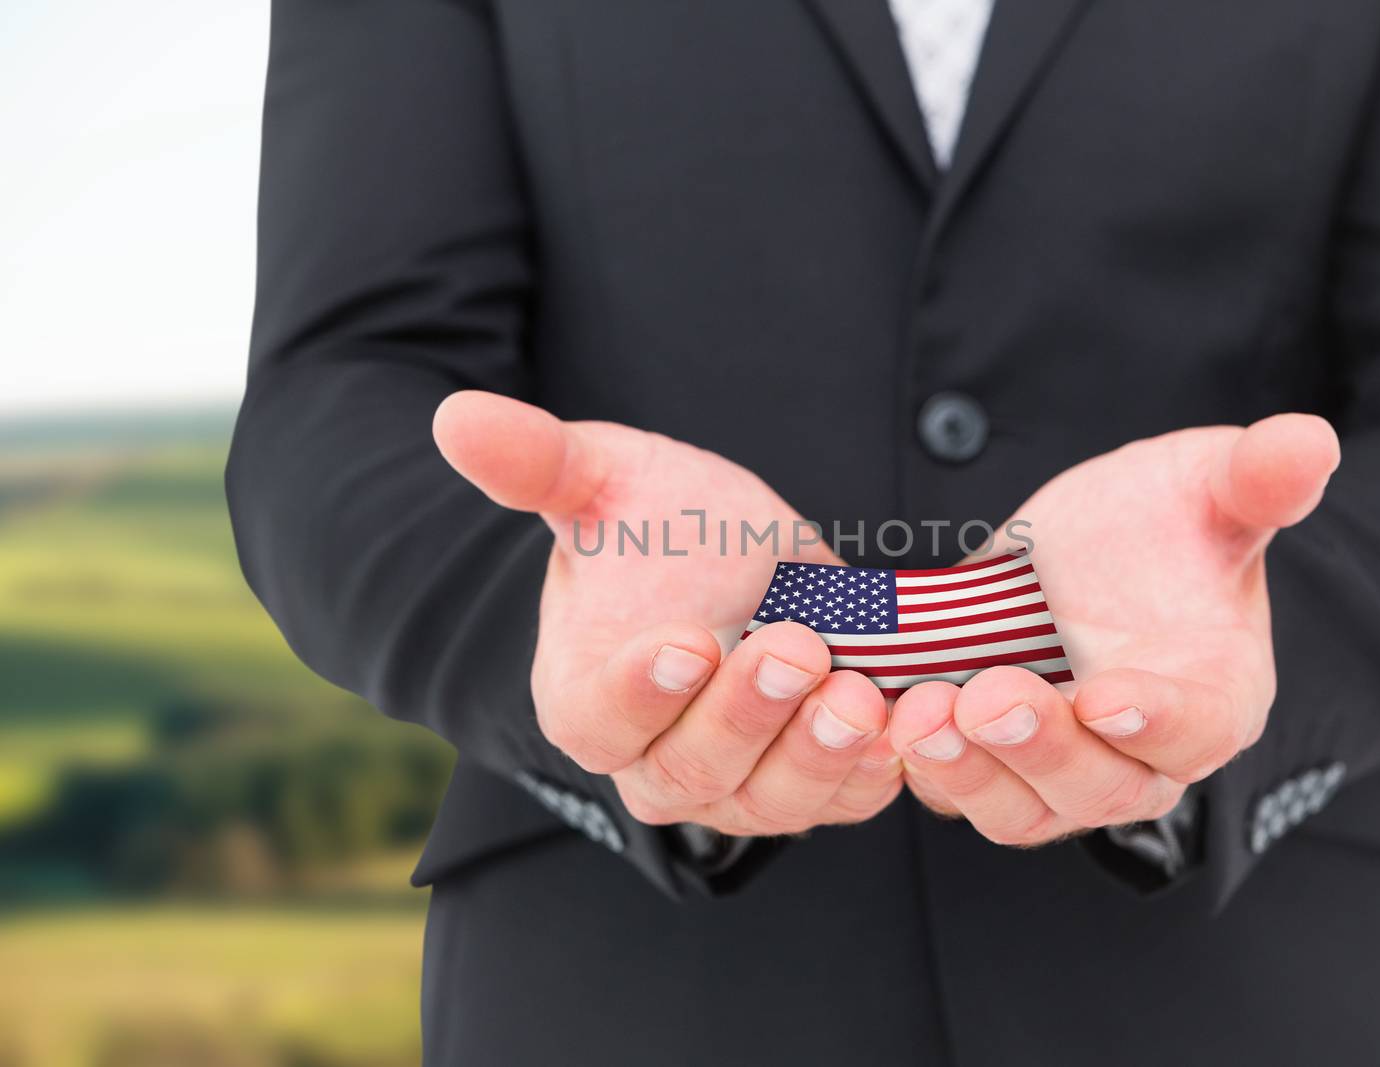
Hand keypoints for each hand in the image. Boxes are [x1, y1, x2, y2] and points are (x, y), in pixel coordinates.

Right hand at [433, 391, 900, 836]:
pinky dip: (878, 774)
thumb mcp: (606, 481)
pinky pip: (843, 802)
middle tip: (795, 646)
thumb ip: (538, 464)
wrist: (742, 566)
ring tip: (860, 697)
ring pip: (771, 801)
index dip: (641, 691)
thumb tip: (456, 415)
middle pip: (693, 769)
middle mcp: (656, 763)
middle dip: (749, 713)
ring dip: (819, 755)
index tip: (686, 643)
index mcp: (588, 700)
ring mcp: (736, 787)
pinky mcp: (809, 790)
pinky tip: (908, 726)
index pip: (603, 719)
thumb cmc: (660, 528)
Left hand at [889, 414, 1339, 844]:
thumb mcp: (1210, 485)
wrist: (1086, 553)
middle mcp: (1140, 756)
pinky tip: (883, 720)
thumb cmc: (1166, 527)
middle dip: (1042, 750)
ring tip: (922, 717)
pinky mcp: (991, 766)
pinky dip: (921, 769)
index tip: (1105, 699)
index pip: (1195, 729)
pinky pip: (957, 792)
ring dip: (970, 774)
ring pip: (1022, 810)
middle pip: (1101, 789)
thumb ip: (1258, 477)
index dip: (1154, 721)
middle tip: (987, 697)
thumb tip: (1309, 440)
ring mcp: (1061, 771)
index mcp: (1215, 697)